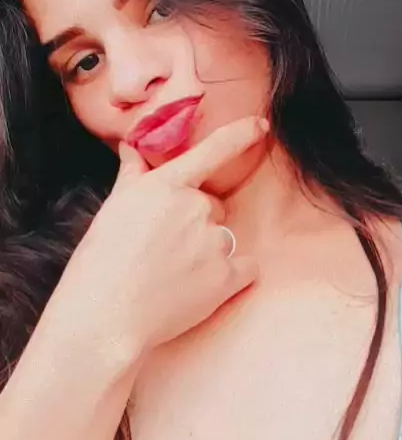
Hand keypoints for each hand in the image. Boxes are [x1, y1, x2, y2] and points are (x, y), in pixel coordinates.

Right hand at [66, 116, 268, 361]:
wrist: (105, 314)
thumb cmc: (102, 259)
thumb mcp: (113, 206)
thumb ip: (132, 174)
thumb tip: (130, 147)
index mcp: (167, 185)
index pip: (214, 149)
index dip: (242, 133)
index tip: (261, 125)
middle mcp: (196, 206)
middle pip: (213, 206)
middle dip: (196, 222)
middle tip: (166, 248)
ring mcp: (214, 241)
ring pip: (224, 237)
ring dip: (208, 251)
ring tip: (174, 273)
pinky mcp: (226, 277)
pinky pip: (246, 267)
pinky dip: (232, 276)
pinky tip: (203, 288)